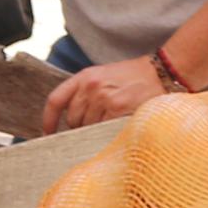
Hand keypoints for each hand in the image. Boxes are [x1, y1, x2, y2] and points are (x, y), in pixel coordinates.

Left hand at [45, 53, 170, 132]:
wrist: (160, 73)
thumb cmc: (133, 78)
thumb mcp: (104, 76)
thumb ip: (86, 92)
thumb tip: (73, 121)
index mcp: (85, 76)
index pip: (56, 100)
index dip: (49, 119)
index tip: (47, 132)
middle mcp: (91, 86)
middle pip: (73, 119)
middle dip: (82, 126)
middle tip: (99, 124)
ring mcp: (104, 98)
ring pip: (88, 128)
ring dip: (96, 131)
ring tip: (113, 122)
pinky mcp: (117, 109)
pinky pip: (102, 131)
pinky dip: (106, 134)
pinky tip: (117, 127)